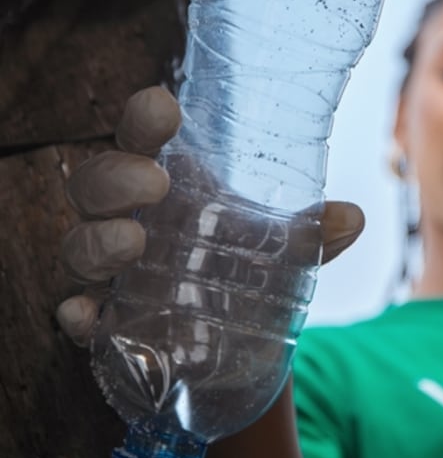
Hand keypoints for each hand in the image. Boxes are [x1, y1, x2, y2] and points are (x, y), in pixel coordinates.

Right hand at [56, 86, 364, 344]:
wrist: (239, 351)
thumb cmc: (248, 275)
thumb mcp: (286, 252)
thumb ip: (314, 235)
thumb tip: (352, 217)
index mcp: (168, 186)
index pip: (142, 140)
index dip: (143, 120)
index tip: (162, 106)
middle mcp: (127, 221)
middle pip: (95, 185)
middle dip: (115, 177)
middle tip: (153, 183)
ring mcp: (111, 275)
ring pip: (78, 246)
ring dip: (97, 241)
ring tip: (132, 242)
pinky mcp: (106, 327)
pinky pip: (75, 316)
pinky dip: (76, 315)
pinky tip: (88, 316)